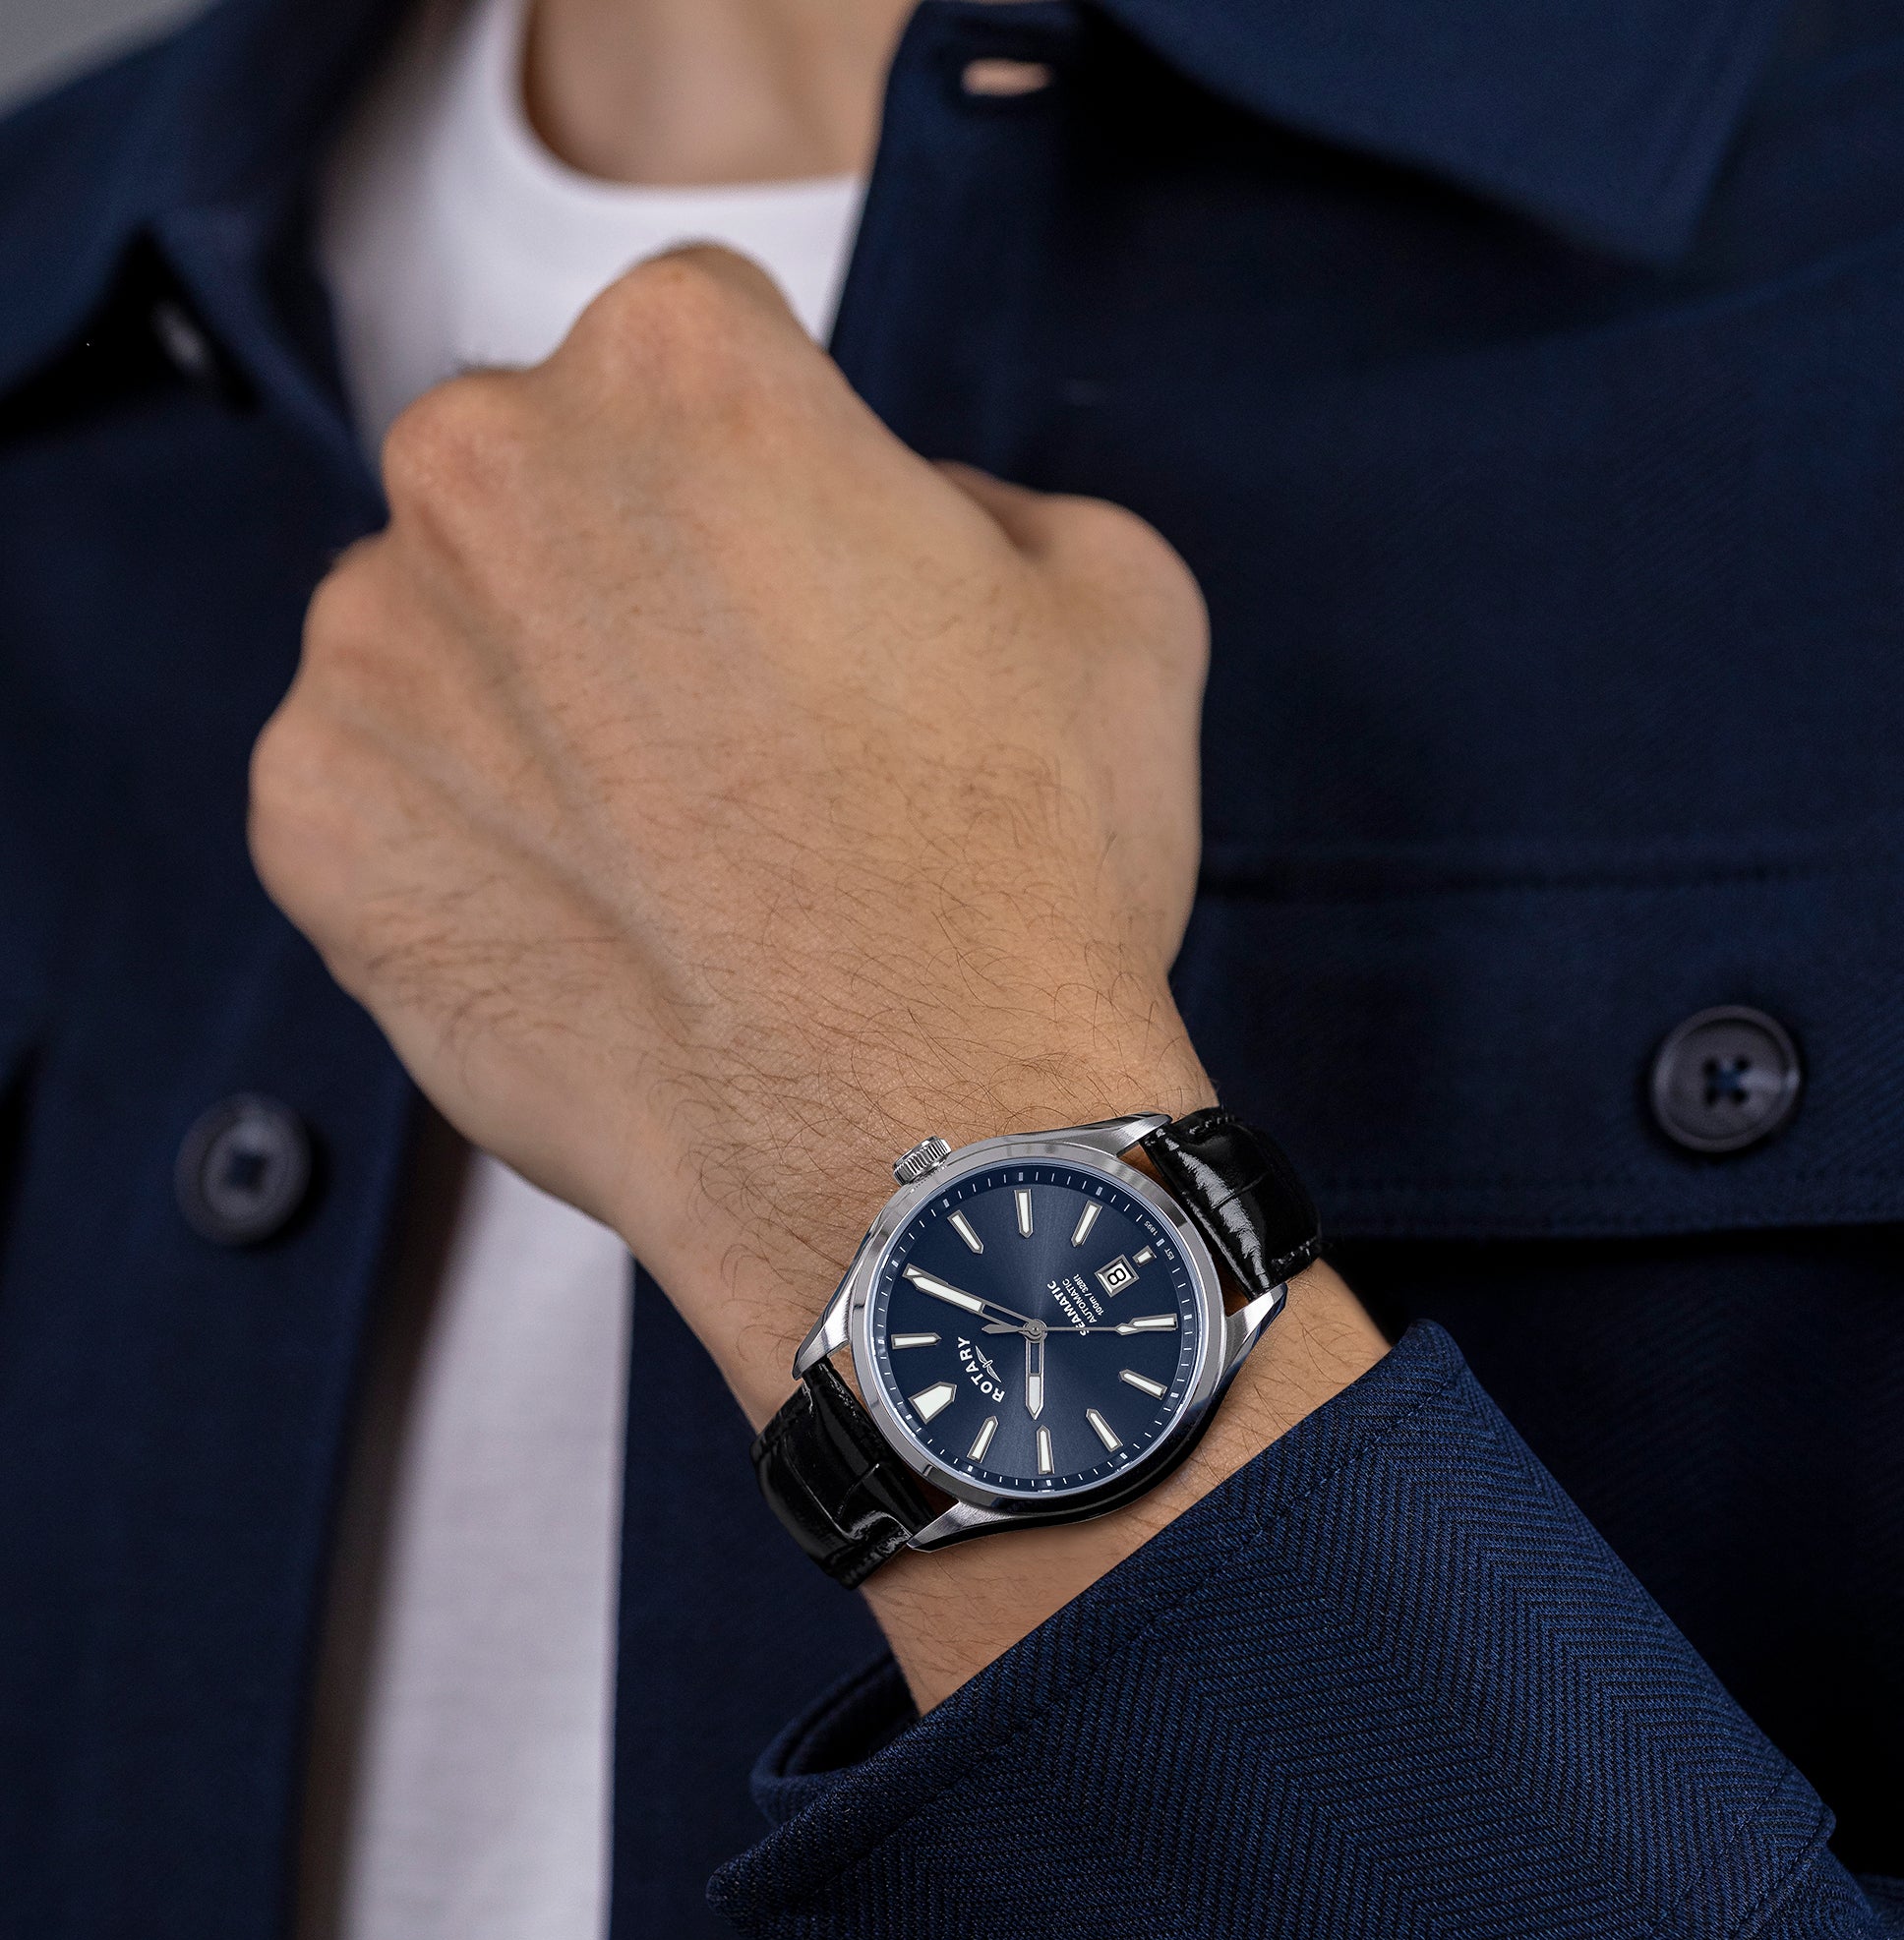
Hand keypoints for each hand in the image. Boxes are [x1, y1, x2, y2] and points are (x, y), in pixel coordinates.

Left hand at [251, 245, 1386, 1708]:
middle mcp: (482, 471)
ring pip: (445, 625)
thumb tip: (902, 514)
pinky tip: (588, 918)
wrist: (919, 1152)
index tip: (813, 581)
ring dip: (531, 693)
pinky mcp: (309, 823)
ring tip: (668, 844)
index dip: (780, 466)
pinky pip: (382, 782)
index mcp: (679, 373)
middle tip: (740, 721)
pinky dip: (463, 832)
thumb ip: (982, 493)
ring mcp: (368, 654)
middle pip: (548, 473)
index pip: (701, 344)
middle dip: (632, 559)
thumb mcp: (1115, 602)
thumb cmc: (1027, 872)